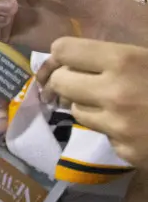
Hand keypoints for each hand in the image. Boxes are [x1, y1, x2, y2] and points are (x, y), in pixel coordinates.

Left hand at [38, 37, 147, 169]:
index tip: (67, 60)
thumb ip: (111, 56)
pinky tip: (134, 125)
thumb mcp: (147, 56)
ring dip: (87, 106)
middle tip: (83, 82)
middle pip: (60, 82)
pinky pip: (102, 135)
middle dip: (67, 81)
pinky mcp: (125, 152)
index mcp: (122, 61)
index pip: (62, 49)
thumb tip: (69, 55)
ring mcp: (117, 126)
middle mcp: (114, 93)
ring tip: (116, 103)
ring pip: (76, 111)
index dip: (63, 54)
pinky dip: (111, 130)